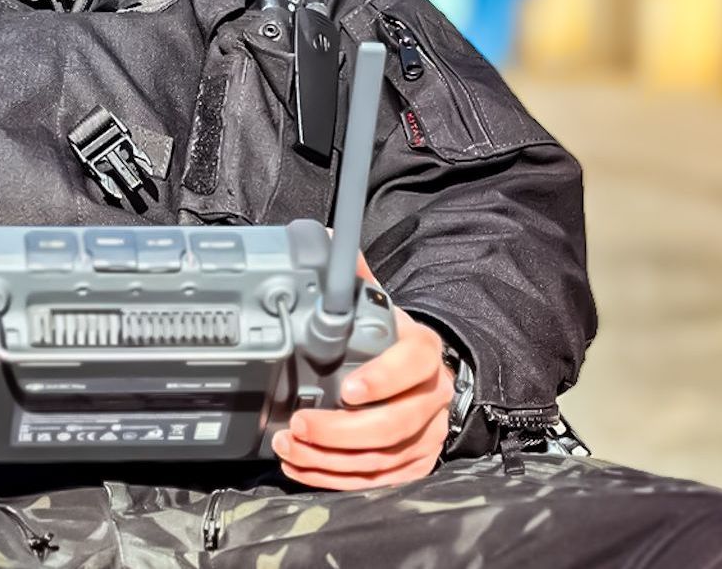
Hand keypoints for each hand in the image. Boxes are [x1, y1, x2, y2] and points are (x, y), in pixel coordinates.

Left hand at [271, 254, 454, 489]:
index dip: (381, 380)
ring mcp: (427, 435)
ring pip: (382, 459)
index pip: (412, 366)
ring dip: (330, 459)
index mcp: (423, 354)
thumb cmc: (393, 343)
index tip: (345, 389)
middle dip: (340, 431)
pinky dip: (336, 479)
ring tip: (289, 446)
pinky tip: (303, 467)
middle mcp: (431, 397)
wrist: (427, 378)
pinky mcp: (415, 463)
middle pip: (393, 424)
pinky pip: (378, 482)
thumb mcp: (379, 308)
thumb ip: (355, 279)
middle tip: (299, 424)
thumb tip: (328, 240)